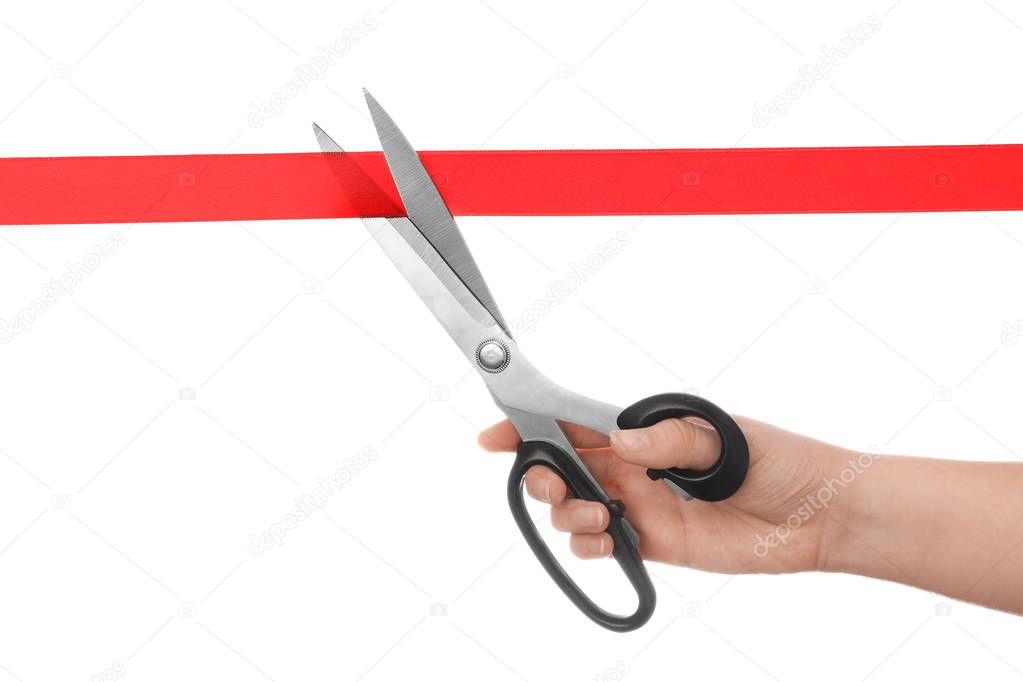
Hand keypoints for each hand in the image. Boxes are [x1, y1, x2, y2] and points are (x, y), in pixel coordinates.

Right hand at [479, 416, 853, 573]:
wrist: (819, 515)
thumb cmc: (780, 460)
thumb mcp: (725, 435)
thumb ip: (667, 440)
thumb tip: (619, 442)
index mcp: (644, 429)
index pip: (573, 422)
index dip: (529, 426)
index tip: (493, 436)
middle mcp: (633, 466)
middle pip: (561, 467)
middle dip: (542, 477)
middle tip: (557, 487)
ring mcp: (640, 505)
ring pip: (574, 509)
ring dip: (568, 515)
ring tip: (601, 518)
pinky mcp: (654, 543)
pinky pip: (602, 546)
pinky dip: (590, 547)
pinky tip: (609, 543)